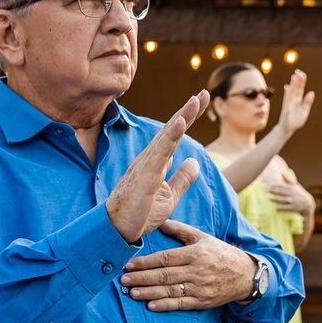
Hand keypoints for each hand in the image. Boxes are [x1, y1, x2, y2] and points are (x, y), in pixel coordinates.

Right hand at [105, 93, 208, 242]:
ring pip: (166, 136)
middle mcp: (150, 159)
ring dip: (182, 117)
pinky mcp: (144, 175)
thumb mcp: (169, 196)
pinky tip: (181, 123)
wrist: (117, 230)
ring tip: (195, 101)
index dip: (188, 118)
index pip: (175, 136)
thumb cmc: (139, 214)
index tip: (201, 101)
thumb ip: (182, 179)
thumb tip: (194, 161)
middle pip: (172, 130)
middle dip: (188, 111)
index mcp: (156, 162)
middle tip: (204, 93)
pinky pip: (160, 152)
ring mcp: (146, 165)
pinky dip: (171, 136)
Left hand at [120, 220, 254, 310]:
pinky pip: (181, 304)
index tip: (130, 265)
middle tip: (124, 280)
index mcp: (195, 254)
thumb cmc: (220, 254)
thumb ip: (181, 230)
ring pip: (170, 291)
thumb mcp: (203, 237)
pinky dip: (165, 305)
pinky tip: (150, 305)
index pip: (166, 258)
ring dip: (149, 292)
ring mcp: (200, 288)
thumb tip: (161, 221)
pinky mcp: (203, 301)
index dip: (146, 262)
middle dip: (142, 278)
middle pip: (164, 275)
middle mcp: (197, 271)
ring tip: (132, 292)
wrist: (245, 275)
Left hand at [267, 182, 314, 214]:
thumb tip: (282, 172)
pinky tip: (276, 208)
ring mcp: (293, 201)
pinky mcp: (294, 207)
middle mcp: (292, 194)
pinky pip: (287, 207)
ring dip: (277, 199)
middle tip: (266, 190)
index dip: (275, 186)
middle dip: (274, 190)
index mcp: (292, 188)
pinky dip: (282, 208)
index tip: (267, 185)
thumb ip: (288, 180)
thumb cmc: (299, 193)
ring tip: (270, 198)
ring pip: (284, 199)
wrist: (308, 203)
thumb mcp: (295, 185)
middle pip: (282, 192)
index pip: (282, 186)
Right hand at [276, 69, 314, 136]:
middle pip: (296, 89)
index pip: (300, 90)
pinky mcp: (286, 109)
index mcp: (298, 101)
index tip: (302, 74)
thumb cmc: (295, 121)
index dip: (301, 82)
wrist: (287, 130)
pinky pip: (287, 100)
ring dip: (293, 84)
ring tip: (294, 76)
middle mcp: (293, 101)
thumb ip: (307, 102)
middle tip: (298, 71)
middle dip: (297, 81)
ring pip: (292, 93)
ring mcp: (289, 104)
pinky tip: (287, 87)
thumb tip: (311, 92)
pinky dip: (287, 94)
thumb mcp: (304, 112)